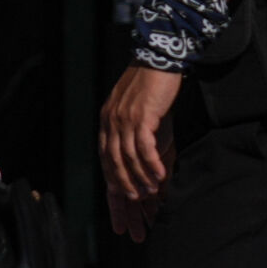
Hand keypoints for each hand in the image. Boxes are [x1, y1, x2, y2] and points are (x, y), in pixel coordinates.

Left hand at [98, 64, 180, 239]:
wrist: (160, 59)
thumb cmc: (153, 86)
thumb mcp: (138, 111)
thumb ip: (135, 130)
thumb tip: (140, 154)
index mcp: (107, 122)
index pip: (106, 160)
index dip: (113, 185)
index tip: (121, 207)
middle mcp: (110, 122)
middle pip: (113, 164)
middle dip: (124, 189)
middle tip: (137, 209)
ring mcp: (124, 119)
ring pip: (127, 158)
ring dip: (139, 179)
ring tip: (151, 196)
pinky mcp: (141, 116)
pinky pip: (144, 147)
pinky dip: (151, 164)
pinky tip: (160, 178)